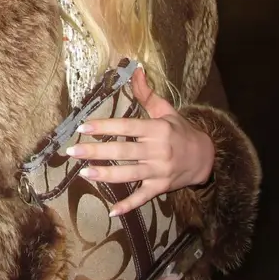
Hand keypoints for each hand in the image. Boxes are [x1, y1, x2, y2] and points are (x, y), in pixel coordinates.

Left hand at [66, 68, 214, 215]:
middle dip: (95, 152)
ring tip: (84, 173)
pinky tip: (111, 210)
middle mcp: (157, 150)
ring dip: (105, 175)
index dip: (104, 126)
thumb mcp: (165, 110)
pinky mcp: (161, 188)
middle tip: (71, 152)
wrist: (207, 157)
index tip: (82, 127)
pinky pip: (143, 197)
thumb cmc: (181, 130)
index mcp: (157, 129)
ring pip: (128, 174)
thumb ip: (146, 93)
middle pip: (122, 151)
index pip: (126, 127)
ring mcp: (159, 171)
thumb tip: (135, 69)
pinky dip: (128, 205)